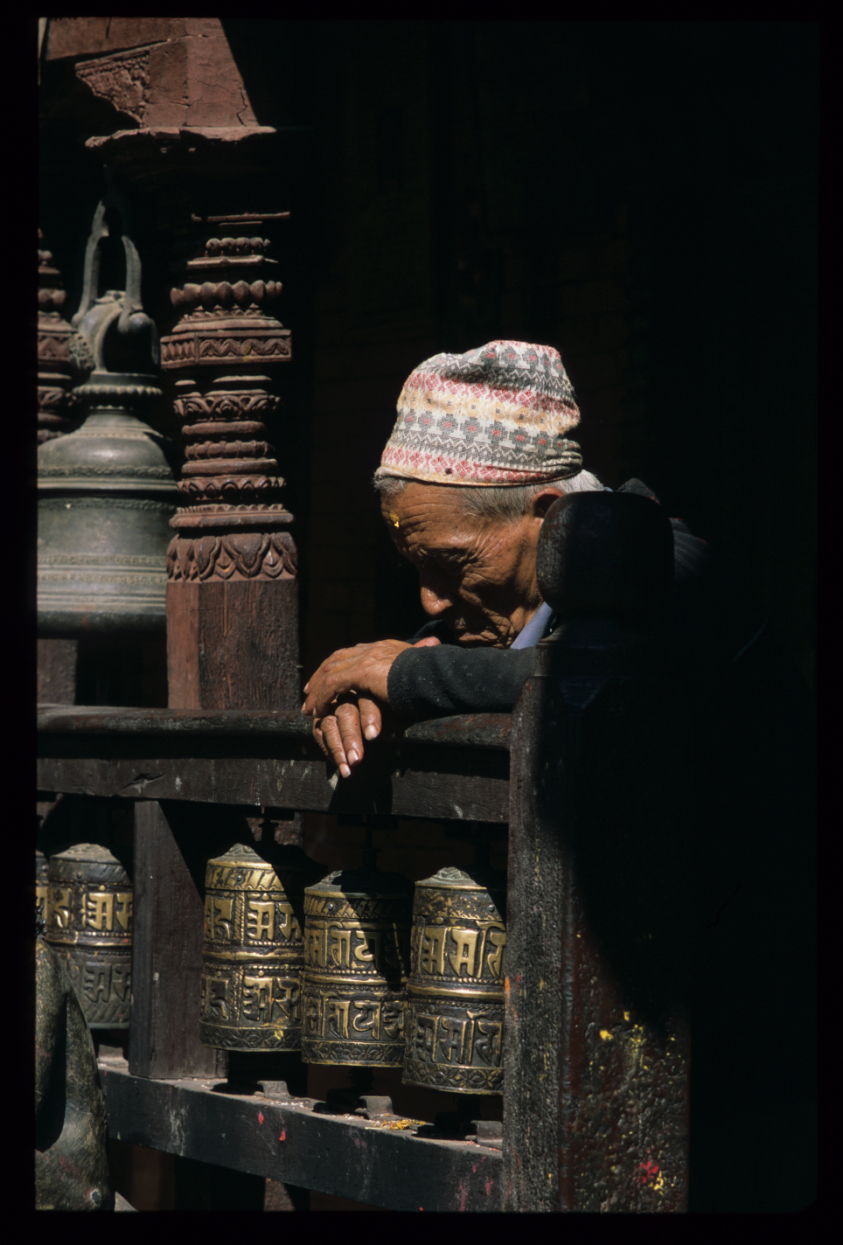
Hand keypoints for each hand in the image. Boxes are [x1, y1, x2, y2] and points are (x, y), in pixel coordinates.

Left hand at [305, 637, 440, 775]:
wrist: (434, 674)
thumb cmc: (432, 675)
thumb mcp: (422, 665)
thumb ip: (421, 655)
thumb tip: (435, 643)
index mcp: (383, 647)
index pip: (353, 653)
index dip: (338, 664)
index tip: (327, 678)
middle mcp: (372, 648)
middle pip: (336, 659)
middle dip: (320, 675)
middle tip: (309, 692)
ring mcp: (365, 658)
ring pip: (330, 671)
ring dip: (317, 690)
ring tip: (309, 708)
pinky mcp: (361, 671)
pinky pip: (333, 684)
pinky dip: (322, 698)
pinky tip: (317, 711)